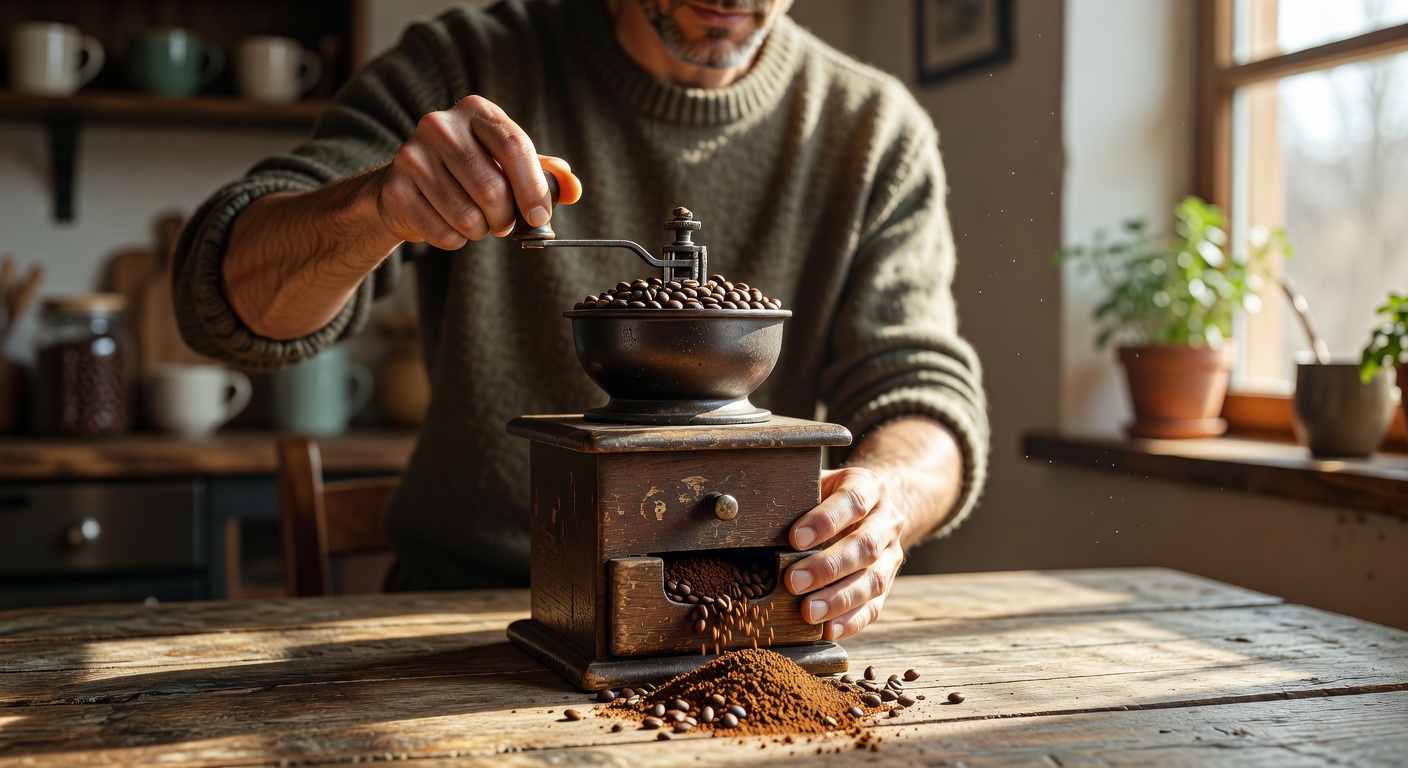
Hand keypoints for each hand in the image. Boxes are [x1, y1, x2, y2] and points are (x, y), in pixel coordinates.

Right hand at [372, 95, 583, 249]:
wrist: (408, 185)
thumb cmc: (470, 172)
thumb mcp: (508, 164)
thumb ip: (544, 174)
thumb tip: (574, 189)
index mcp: (476, 110)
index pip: (515, 147)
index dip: (533, 189)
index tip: (540, 216)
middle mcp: (440, 125)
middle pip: (492, 188)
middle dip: (505, 218)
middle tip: (503, 223)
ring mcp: (412, 155)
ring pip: (467, 216)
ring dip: (480, 231)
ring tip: (474, 221)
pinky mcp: (395, 189)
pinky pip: (442, 233)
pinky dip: (454, 240)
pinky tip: (448, 224)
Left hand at [785, 466, 904, 640]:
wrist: (870, 506)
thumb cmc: (830, 496)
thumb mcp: (816, 484)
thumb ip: (798, 499)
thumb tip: (756, 521)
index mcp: (869, 487)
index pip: (852, 501)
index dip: (826, 521)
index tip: (795, 539)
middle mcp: (887, 520)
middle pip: (864, 545)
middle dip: (828, 567)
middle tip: (794, 582)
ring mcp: (891, 554)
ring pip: (874, 579)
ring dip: (839, 598)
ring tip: (809, 611)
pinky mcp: (888, 583)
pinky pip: (875, 606)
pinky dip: (852, 620)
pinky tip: (829, 628)